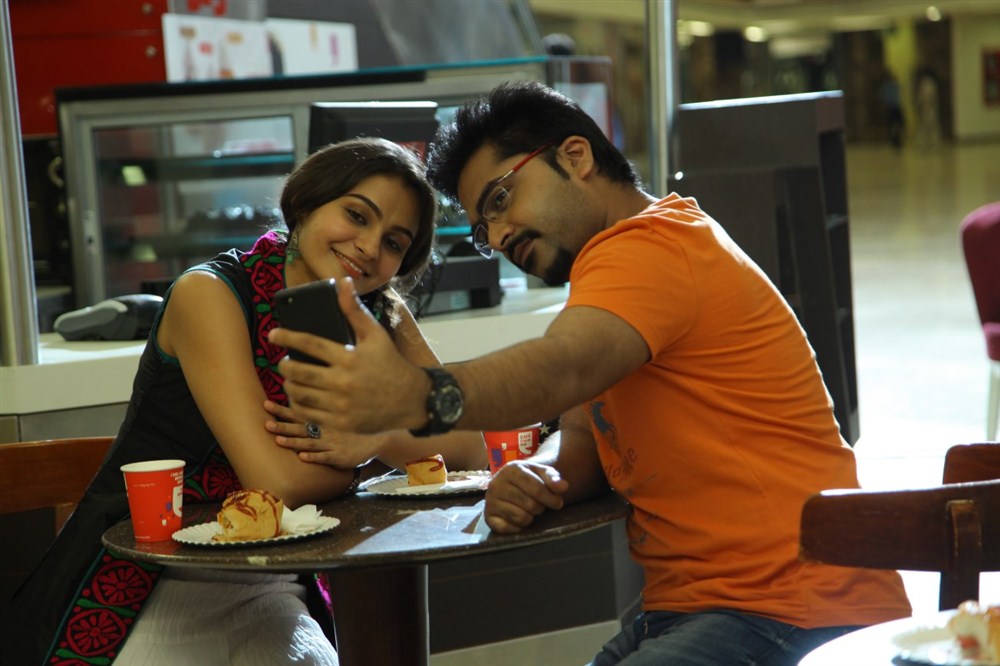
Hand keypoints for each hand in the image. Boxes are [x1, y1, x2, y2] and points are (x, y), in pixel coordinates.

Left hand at [264, 400, 380, 469]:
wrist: (376, 440)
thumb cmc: (350, 434)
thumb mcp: (333, 424)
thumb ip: (316, 421)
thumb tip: (295, 416)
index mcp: (321, 423)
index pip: (298, 414)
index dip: (282, 410)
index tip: (265, 404)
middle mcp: (324, 431)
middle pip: (300, 428)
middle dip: (282, 425)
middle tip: (265, 423)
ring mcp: (331, 444)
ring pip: (310, 442)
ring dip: (294, 441)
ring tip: (278, 440)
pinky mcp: (339, 457)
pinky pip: (324, 457)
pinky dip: (314, 456)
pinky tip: (302, 456)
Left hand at [268, 278, 426, 433]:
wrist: (410, 400)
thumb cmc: (390, 363)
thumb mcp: (375, 335)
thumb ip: (354, 310)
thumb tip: (343, 282)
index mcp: (349, 358)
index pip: (309, 344)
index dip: (287, 337)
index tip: (274, 335)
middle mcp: (343, 382)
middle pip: (298, 372)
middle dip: (284, 366)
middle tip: (283, 362)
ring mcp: (341, 406)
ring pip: (300, 395)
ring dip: (289, 385)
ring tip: (290, 379)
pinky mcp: (341, 423)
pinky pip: (309, 415)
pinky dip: (298, 405)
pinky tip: (299, 397)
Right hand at [484, 460, 568, 533]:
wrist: (512, 483)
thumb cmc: (531, 478)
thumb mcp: (543, 473)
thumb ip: (554, 478)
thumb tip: (563, 487)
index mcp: (511, 469)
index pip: (536, 489)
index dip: (551, 499)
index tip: (558, 503)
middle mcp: (496, 484)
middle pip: (530, 505)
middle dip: (540, 508)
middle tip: (539, 505)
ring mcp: (490, 501)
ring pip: (520, 518)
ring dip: (530, 517)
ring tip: (529, 509)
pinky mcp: (488, 517)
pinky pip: (507, 528)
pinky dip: (517, 527)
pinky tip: (518, 518)